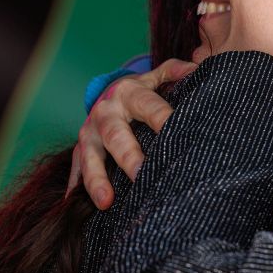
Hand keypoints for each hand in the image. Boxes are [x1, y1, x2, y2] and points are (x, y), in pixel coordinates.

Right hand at [69, 59, 194, 208]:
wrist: (108, 94)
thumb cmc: (142, 91)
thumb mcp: (157, 77)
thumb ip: (176, 72)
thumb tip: (198, 68)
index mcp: (130, 93)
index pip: (150, 107)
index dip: (164, 120)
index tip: (178, 134)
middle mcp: (106, 112)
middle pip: (116, 135)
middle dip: (128, 156)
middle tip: (141, 175)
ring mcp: (88, 132)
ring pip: (90, 156)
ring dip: (97, 179)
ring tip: (107, 201)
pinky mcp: (79, 148)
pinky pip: (75, 169)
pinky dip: (76, 186)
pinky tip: (74, 204)